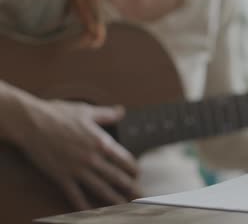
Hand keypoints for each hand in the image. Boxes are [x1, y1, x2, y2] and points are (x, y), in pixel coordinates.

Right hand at [15, 99, 140, 209]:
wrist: (31, 123)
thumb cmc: (58, 114)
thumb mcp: (87, 111)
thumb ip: (107, 114)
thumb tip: (122, 111)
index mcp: (101, 142)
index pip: (124, 159)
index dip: (133, 168)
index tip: (138, 173)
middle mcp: (92, 158)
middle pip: (117, 177)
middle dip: (130, 187)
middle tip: (140, 195)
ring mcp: (77, 169)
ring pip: (101, 189)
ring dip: (114, 199)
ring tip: (124, 206)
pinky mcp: (62, 177)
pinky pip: (75, 195)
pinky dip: (83, 205)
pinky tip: (91, 211)